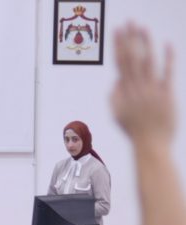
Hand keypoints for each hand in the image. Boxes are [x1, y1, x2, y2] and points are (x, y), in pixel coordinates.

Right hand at [111, 23, 176, 148]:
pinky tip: (167, 44)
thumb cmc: (134, 131)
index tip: (117, 30)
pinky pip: (167, 73)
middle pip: (131, 58)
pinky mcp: (166, 94)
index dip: (119, 45)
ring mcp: (151, 90)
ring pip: (146, 62)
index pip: (120, 63)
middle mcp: (136, 88)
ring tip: (142, 27)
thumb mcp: (117, 115)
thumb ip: (115, 96)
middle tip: (128, 22)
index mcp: (124, 91)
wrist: (151, 144)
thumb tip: (117, 80)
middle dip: (129, 39)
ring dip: (144, 43)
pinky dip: (167, 58)